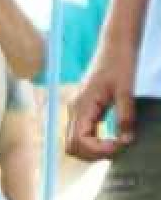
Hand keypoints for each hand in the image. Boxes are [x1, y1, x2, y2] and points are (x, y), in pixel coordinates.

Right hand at [66, 42, 137, 159]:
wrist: (114, 46)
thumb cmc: (119, 63)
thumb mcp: (126, 90)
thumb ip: (125, 116)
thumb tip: (126, 140)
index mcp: (81, 106)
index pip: (79, 142)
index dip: (98, 150)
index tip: (120, 145)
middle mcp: (74, 110)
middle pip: (72, 147)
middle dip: (94, 153)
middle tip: (119, 147)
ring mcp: (76, 111)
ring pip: (75, 143)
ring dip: (94, 149)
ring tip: (116, 143)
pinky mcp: (83, 110)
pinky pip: (82, 134)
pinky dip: (95, 142)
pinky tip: (112, 137)